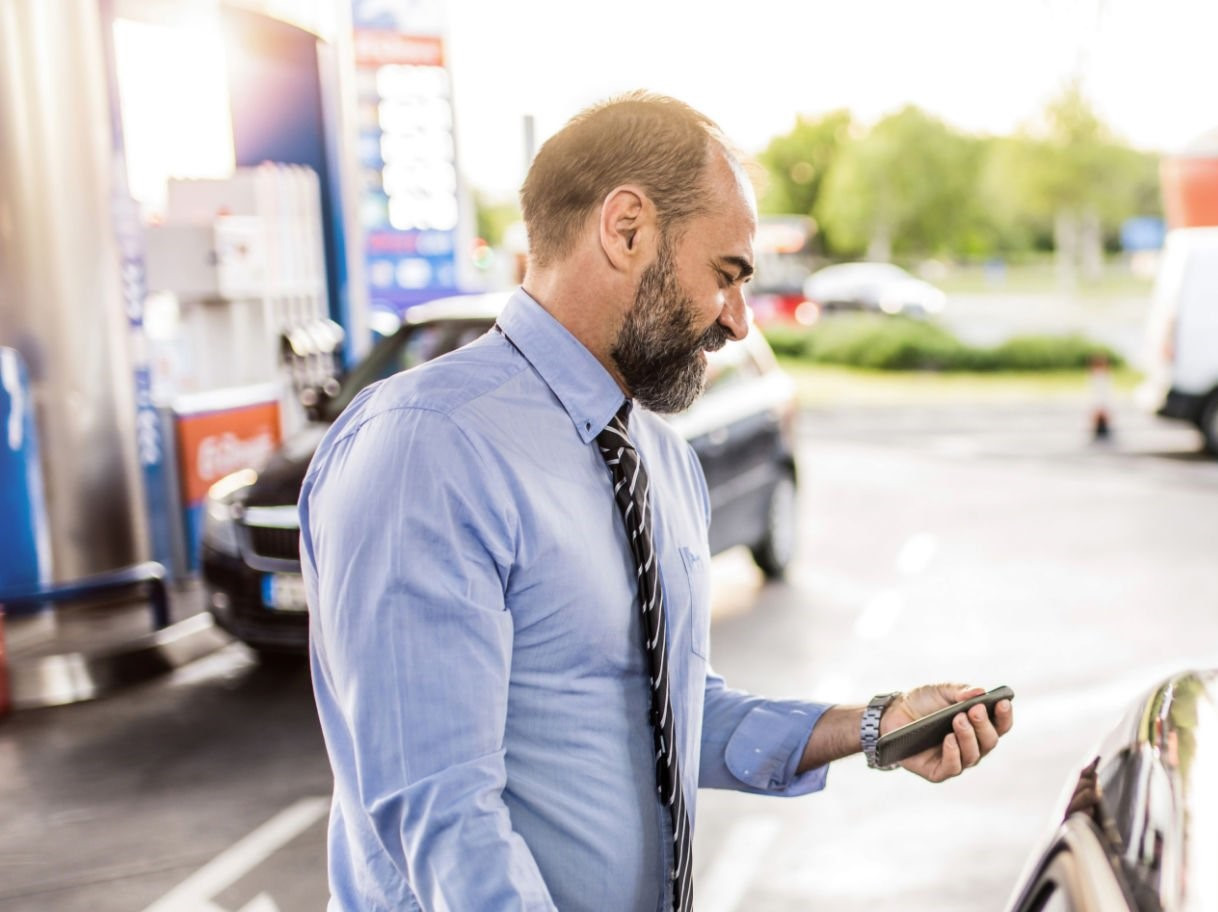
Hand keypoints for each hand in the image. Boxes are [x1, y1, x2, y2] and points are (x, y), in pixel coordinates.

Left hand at [880, 684, 1013, 782]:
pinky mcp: (938, 772)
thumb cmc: (922, 702)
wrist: (892, 713)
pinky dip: (953, 753)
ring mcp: (956, 760)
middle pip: (989, 741)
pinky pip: (952, 767)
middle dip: (983, 725)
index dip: (1004, 716)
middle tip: (975, 710)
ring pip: (973, 755)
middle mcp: (972, 746)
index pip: (1000, 726)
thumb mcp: (940, 690)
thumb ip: (959, 691)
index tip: (1003, 702)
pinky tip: (949, 739)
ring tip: (958, 719)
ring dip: (968, 737)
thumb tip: (980, 692)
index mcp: (978, 726)